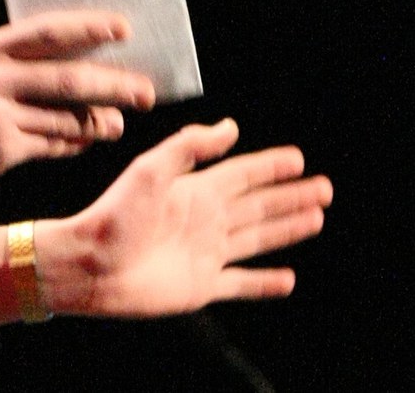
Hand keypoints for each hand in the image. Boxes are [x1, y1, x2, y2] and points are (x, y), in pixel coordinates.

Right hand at [0, 11, 155, 193]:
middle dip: (115, 85)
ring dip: (98, 123)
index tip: (123, 28)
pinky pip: (49, 147)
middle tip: (146, 91)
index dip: (89, 28)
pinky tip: (81, 143)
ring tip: (116, 124)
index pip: (48, 32)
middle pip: (71, 80)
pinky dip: (70, 145)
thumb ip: (2, 60)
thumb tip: (56, 58)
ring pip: (66, 120)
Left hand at [35, 119, 332, 316]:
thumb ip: (188, 147)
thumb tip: (230, 127)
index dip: (270, 167)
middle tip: (323, 187)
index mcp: (193, 191)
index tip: (298, 158)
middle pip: (258, 205)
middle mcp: (204, 220)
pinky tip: (288, 278)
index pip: (242, 174)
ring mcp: (206, 254)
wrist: (91, 264)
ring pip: (257, 238)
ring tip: (315, 218)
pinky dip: (265, 283)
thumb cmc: (114, 215)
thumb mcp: (150, 170)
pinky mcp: (202, 286)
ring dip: (286, 228)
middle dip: (289, 196)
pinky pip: (242, 283)